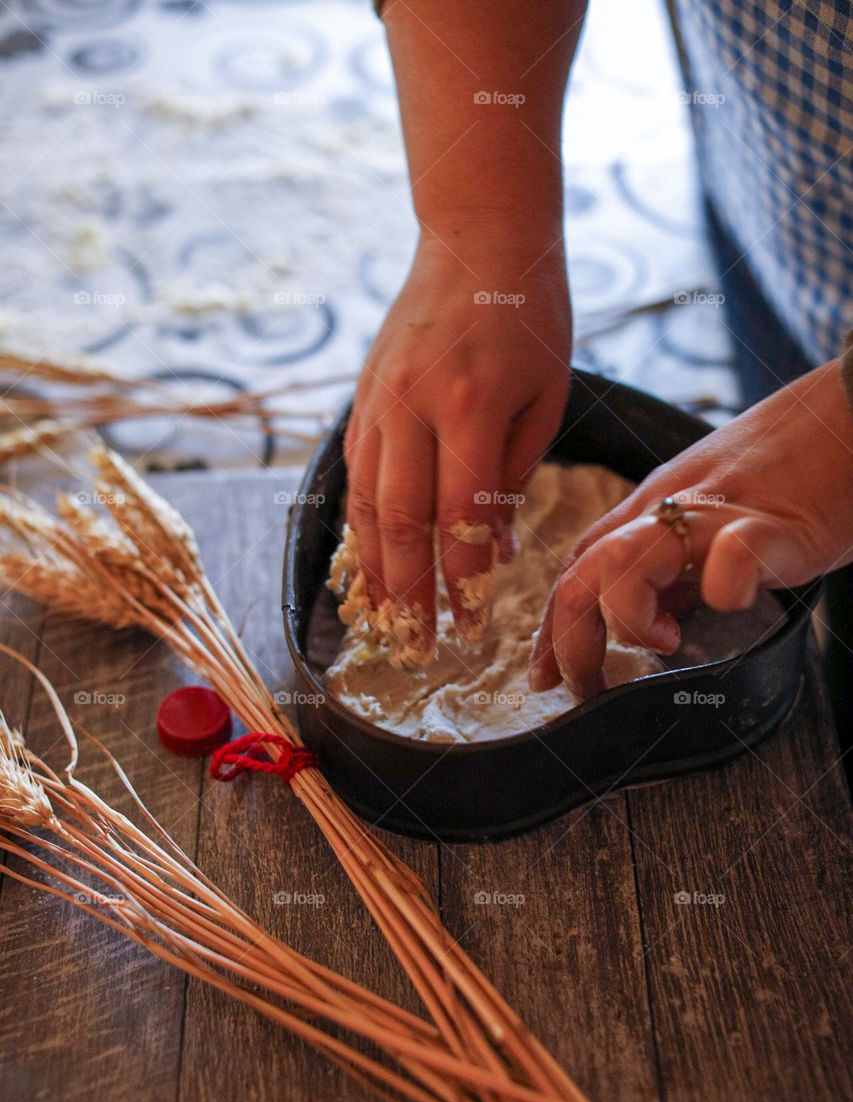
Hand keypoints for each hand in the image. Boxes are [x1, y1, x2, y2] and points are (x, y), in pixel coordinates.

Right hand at [345, 229, 570, 650]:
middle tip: (417, 644)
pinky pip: (353, 476)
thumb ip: (514, 477)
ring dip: (372, 570)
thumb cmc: (530, 316)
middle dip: (408, 594)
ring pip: (362, 505)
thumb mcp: (545, 397)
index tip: (469, 628)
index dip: (461, 583)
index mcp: (470, 408)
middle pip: (397, 524)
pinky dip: (356, 526)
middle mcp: (412, 408)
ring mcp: (377, 402)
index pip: (458, 519)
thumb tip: (490, 553)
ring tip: (384, 620)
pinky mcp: (360, 399)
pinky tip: (366, 562)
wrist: (476, 239)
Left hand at [529, 361, 852, 698]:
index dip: (551, 627)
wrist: (852, 418)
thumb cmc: (792, 473)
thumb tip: (648, 622)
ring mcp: (714, 514)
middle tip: (591, 686)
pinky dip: (720, 584)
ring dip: (626, 617)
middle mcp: (667, 510)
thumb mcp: (712, 523)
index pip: (576, 570)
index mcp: (651, 512)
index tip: (545, 677)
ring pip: (626, 560)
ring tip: (662, 644)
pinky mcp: (771, 524)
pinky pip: (731, 553)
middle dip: (570, 641)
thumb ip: (676, 565)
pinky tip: (727, 605)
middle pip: (583, 572)